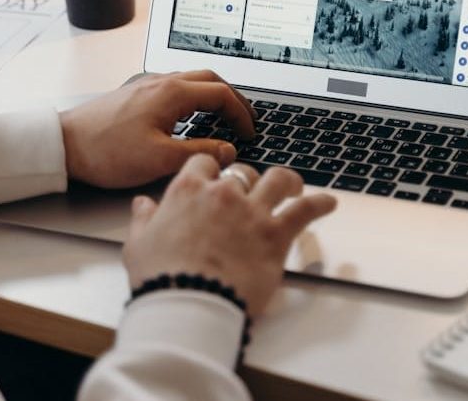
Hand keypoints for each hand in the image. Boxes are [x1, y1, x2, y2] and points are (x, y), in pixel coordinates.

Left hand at [58, 70, 255, 188]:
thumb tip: (228, 150)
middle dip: (233, 97)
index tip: (249, 131)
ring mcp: (148, 85)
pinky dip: (195, 97)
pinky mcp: (137, 93)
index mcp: (172, 93)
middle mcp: (162, 82)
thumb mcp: (159, 159)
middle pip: (211, 78)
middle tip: (245, 118)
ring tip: (224, 116)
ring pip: (193, 80)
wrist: (63, 144)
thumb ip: (199, 152)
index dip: (242, 113)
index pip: (222, 93)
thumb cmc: (105, 151)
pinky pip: (176, 86)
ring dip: (214, 94)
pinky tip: (191, 116)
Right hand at [123, 156, 336, 316]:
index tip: (213, 177)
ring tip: (294, 185)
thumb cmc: (161, 278)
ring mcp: (252, 211)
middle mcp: (223, 193)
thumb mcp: (138, 245)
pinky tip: (329, 203)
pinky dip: (320, 203)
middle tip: (252, 190)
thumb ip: (144, 219)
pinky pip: (305, 210)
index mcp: (188, 190)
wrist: (188, 304)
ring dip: (287, 180)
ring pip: (278, 180)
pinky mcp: (275, 233)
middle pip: (242, 172)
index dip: (210, 169)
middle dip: (247, 179)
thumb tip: (142, 204)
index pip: (203, 163)